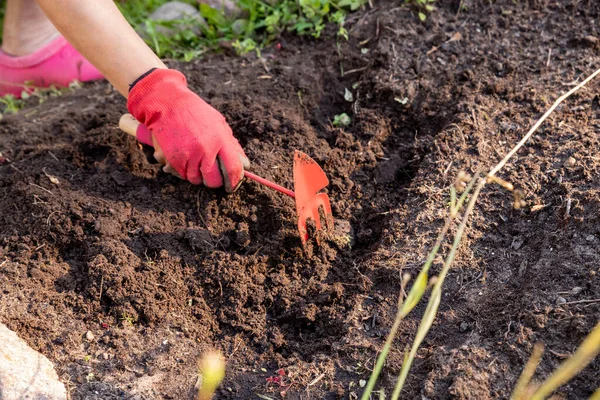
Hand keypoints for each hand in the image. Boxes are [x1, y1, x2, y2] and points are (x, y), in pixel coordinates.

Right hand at [127, 68, 248, 191]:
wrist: (169, 105)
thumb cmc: (197, 114)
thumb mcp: (219, 124)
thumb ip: (232, 146)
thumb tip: (245, 165)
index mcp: (220, 140)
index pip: (233, 169)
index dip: (235, 181)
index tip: (232, 185)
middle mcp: (205, 150)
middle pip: (214, 181)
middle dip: (215, 181)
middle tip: (213, 175)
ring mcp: (189, 156)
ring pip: (197, 180)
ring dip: (197, 174)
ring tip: (195, 159)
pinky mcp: (174, 160)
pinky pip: (182, 175)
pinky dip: (184, 170)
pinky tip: (183, 156)